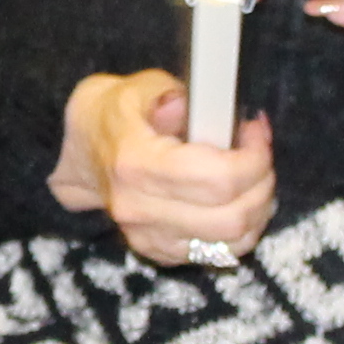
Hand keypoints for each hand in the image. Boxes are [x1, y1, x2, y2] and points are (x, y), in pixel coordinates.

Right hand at [52, 69, 276, 268]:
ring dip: (258, 210)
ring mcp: (145, 236)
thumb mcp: (141, 88)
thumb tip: (195, 106)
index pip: (217, 179)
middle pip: (230, 218)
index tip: (256, 133)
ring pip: (231, 242)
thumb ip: (173, 96)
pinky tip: (238, 200)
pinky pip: (218, 255)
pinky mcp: (156, 251)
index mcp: (135, 164)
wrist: (82, 147)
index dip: (253, 158)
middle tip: (260, 155)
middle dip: (261, 184)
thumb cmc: (117, 113)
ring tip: (254, 178)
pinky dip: (241, 230)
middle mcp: (138, 208)